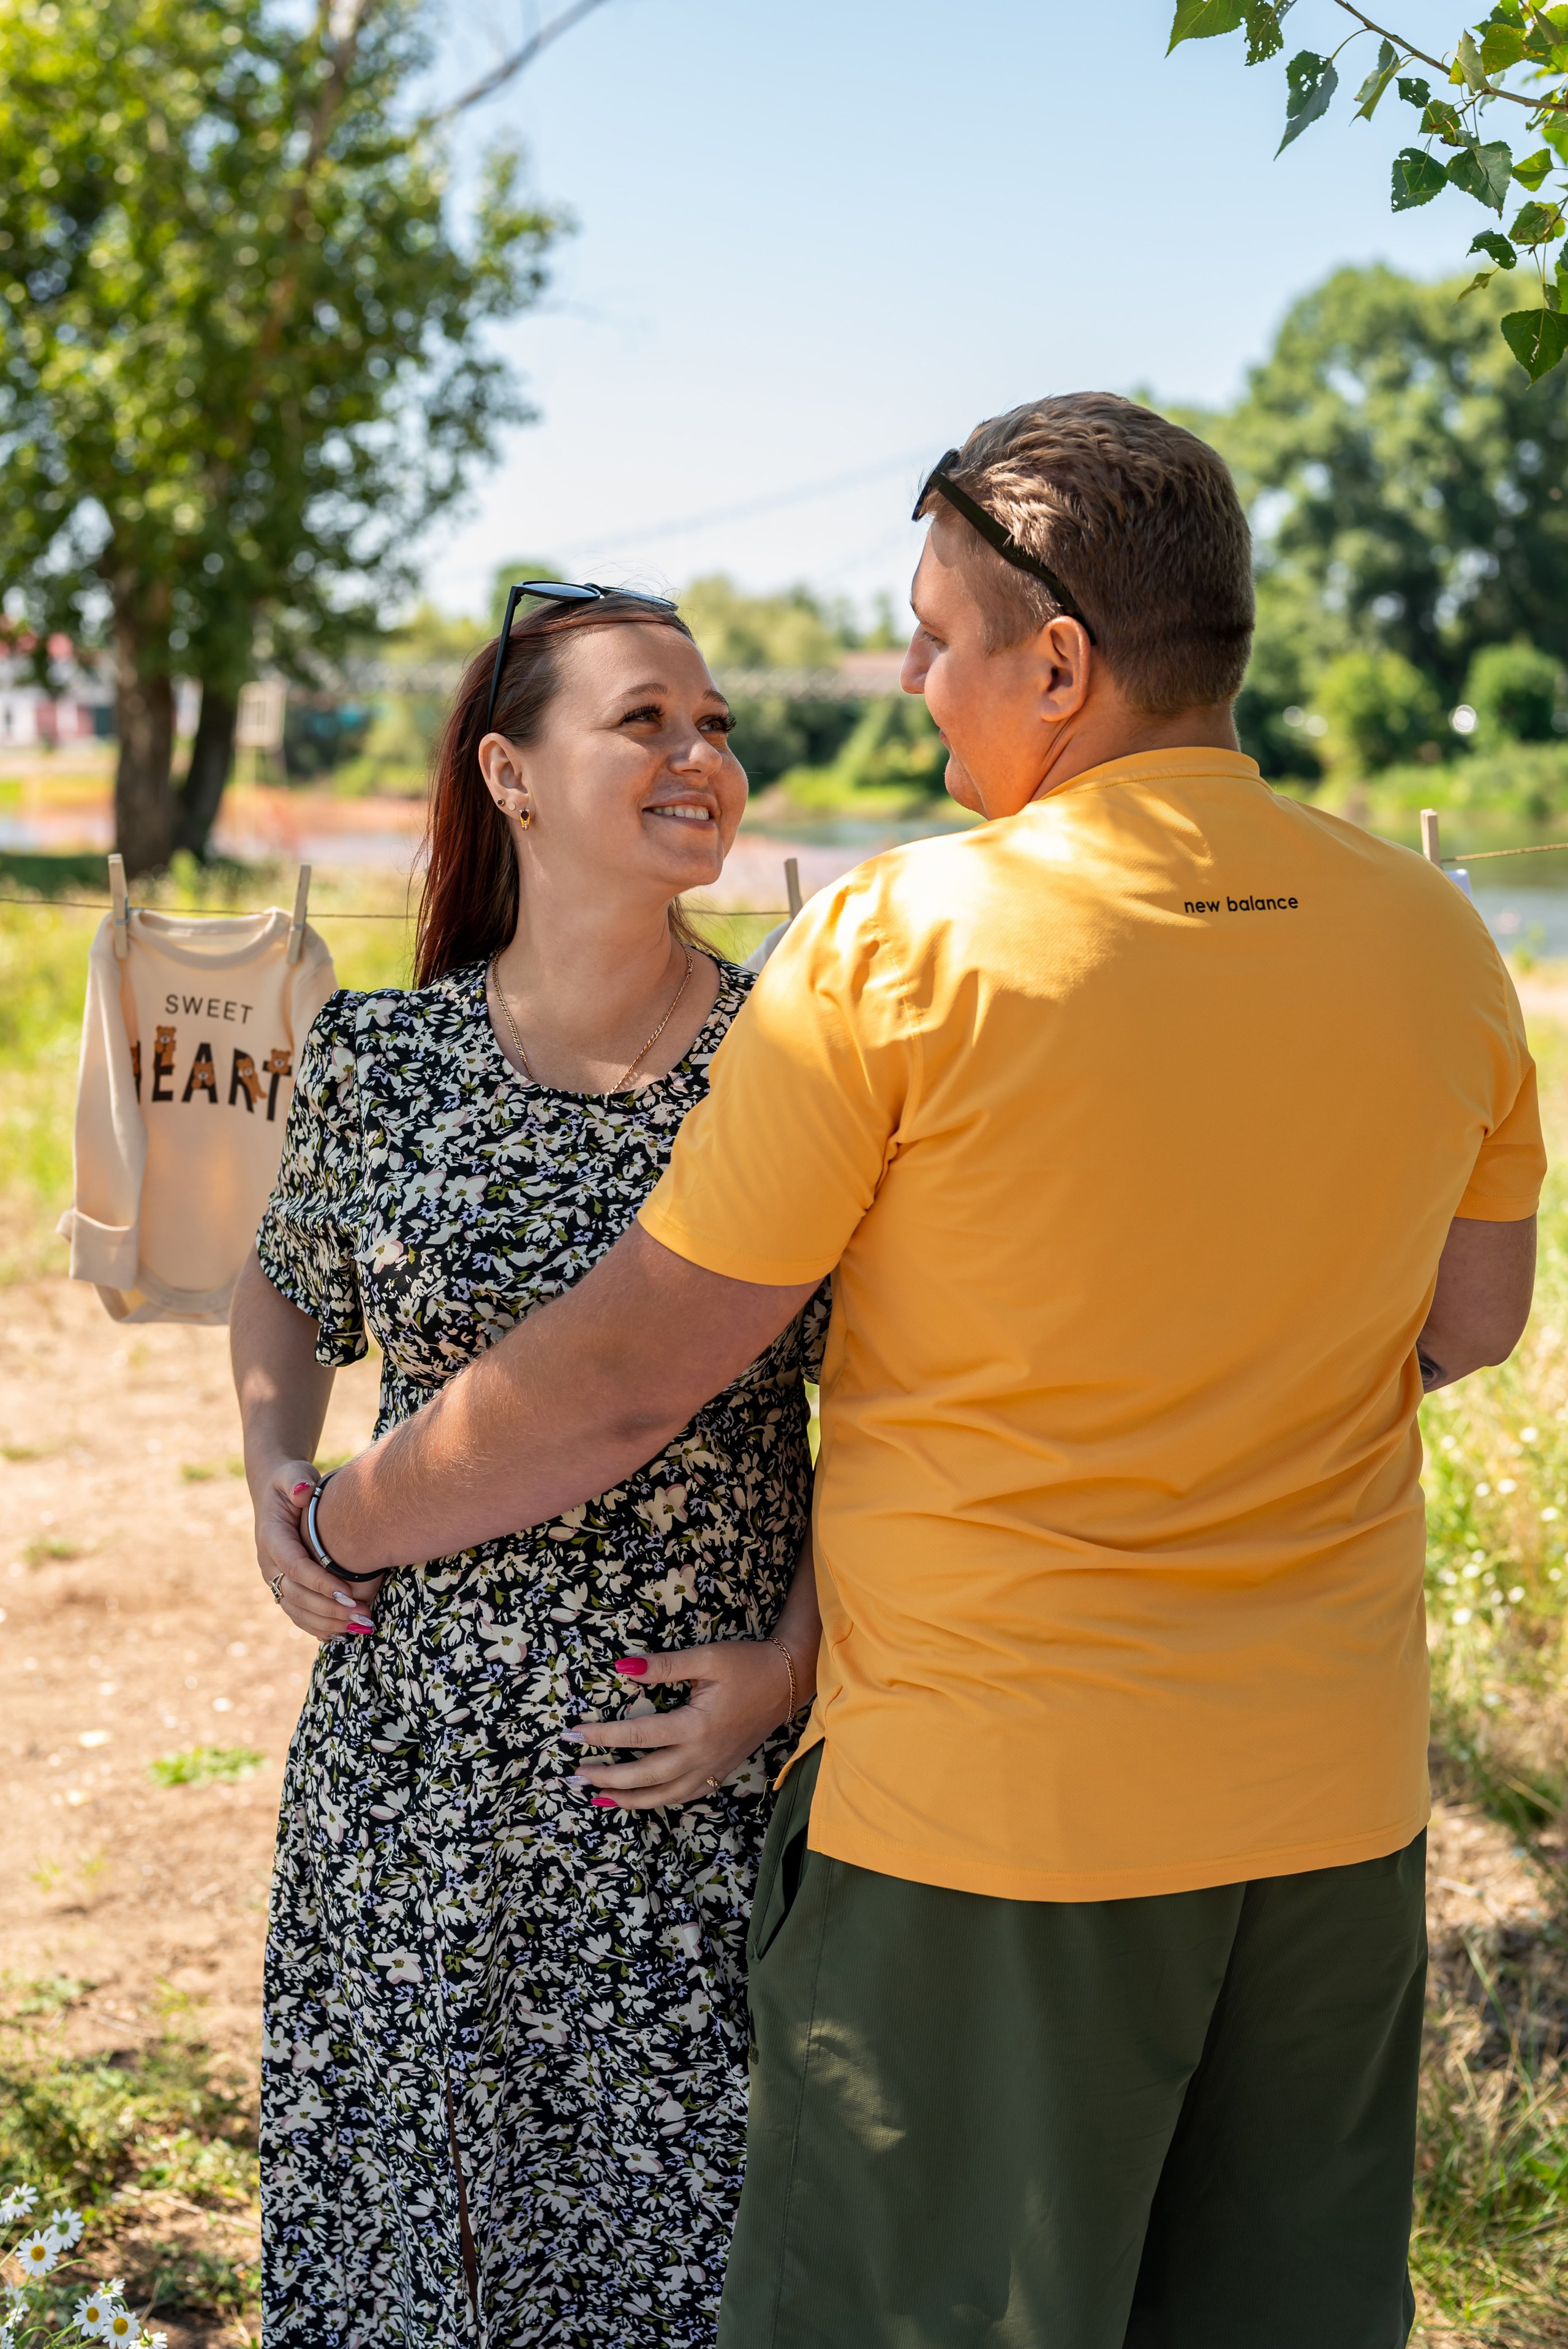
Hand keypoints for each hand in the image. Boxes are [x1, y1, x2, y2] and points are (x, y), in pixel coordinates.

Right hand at [252, 1458, 385, 1642]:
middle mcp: (270, 1564)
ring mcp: (276, 1579)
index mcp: (271, 1538)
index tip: (349, 1592)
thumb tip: (302, 1492)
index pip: (295, 1566)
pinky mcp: (285, 1587)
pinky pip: (298, 1614)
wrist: (277, 1494)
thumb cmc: (291, 1481)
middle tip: (363, 1616)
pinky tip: (344, 1634)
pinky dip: (319, 1627)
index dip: (320, 1582)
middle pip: (297, 1595)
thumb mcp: (292, 1472)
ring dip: (328, 1623)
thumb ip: (296, 1479)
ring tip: (361, 1627)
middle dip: (330, 1609)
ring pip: (297, 1611)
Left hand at [565, 1642, 796, 1810]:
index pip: (639, 1736)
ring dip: (630, 1800)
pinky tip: (642, 1799)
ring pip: (665, 1796)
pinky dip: (660, 1802)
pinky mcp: (720, 1772)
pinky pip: (685, 1796)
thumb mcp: (706, 1658)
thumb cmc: (747, 1664)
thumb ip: (665, 1665)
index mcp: (696, 1726)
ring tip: (599, 1798)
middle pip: (646, 1777)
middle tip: (577, 1774)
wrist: (787, 1681)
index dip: (603, 1736)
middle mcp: (702, 1755)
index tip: (574, 1734)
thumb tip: (622, 1667)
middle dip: (608, 1778)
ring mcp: (712, 1768)